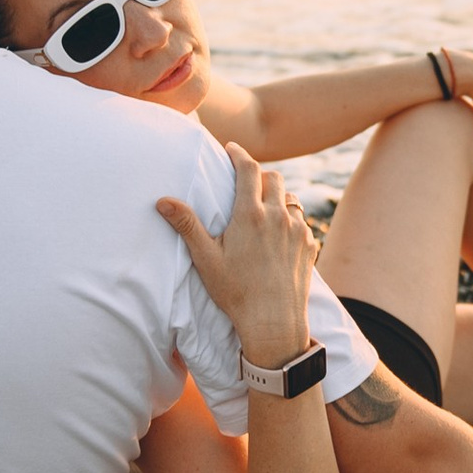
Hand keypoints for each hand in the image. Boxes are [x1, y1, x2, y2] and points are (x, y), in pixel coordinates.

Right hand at [159, 143, 317, 368]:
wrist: (274, 322)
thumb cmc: (236, 292)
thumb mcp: (206, 258)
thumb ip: (187, 225)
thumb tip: (163, 200)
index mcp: (251, 214)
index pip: (248, 169)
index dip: (239, 154)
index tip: (232, 149)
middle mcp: (279, 216)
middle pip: (273, 178)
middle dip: (259, 174)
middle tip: (246, 180)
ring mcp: (298, 231)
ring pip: (290, 199)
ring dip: (277, 196)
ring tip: (264, 206)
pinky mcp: (310, 246)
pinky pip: (301, 223)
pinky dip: (290, 221)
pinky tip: (279, 234)